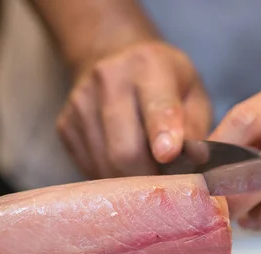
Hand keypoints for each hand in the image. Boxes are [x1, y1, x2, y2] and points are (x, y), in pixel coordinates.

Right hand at [57, 40, 211, 178]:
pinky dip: (111, 176)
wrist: (114, 60)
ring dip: (129, 182)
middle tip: (166, 185)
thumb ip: (195, 127)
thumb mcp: (192, 94)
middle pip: (125, 150)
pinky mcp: (64, 126)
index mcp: (148, 65)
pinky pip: (90, 168)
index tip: (167, 154)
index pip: (155, 104)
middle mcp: (107, 79)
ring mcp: (80, 103)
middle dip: (149, 178)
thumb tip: (196, 160)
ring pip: (105, 166)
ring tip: (147, 173)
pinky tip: (123, 165)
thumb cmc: (165, 84)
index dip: (162, 132)